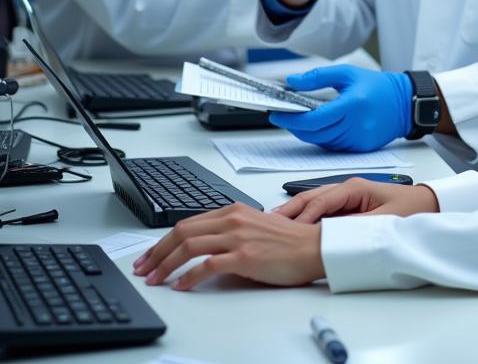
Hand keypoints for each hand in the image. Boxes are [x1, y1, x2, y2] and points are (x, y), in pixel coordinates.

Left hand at [132, 204, 324, 290]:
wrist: (313, 248)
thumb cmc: (289, 242)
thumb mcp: (254, 227)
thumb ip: (230, 231)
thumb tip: (204, 246)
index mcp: (234, 210)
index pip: (188, 222)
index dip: (163, 241)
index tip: (150, 256)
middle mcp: (233, 219)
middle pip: (183, 232)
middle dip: (157, 252)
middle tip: (143, 268)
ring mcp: (238, 237)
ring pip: (189, 246)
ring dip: (166, 265)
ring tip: (155, 280)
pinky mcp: (245, 256)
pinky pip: (207, 265)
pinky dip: (189, 277)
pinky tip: (181, 286)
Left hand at [269, 66, 411, 151]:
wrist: (405, 103)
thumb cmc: (378, 86)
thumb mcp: (347, 73)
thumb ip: (318, 77)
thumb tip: (292, 82)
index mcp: (351, 105)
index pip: (313, 119)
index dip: (291, 119)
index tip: (276, 114)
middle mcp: (355, 126)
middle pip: (314, 133)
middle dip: (294, 125)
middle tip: (282, 115)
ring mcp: (358, 140)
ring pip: (321, 141)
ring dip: (307, 132)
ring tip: (299, 119)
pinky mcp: (360, 149)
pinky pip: (333, 146)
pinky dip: (322, 137)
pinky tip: (319, 127)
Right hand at [274, 177, 439, 222]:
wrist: (429, 205)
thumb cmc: (411, 209)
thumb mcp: (383, 221)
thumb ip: (356, 228)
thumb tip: (331, 236)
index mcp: (354, 187)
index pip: (321, 200)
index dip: (303, 216)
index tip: (288, 231)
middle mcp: (347, 189)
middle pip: (312, 197)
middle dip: (291, 210)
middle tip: (268, 224)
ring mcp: (347, 197)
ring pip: (314, 202)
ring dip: (296, 213)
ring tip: (274, 225)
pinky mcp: (349, 207)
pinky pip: (323, 211)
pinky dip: (307, 218)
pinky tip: (295, 228)